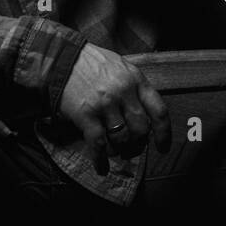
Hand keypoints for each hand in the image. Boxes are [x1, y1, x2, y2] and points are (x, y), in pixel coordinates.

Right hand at [58, 42, 171, 174]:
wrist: (61, 58)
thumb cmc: (93, 63)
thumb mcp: (121, 67)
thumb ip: (135, 87)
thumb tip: (144, 115)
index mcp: (136, 80)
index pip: (158, 111)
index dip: (163, 133)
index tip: (162, 147)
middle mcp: (123, 92)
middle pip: (141, 129)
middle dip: (138, 143)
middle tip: (131, 147)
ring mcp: (105, 104)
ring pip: (121, 138)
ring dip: (120, 150)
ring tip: (115, 151)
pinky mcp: (86, 114)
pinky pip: (98, 143)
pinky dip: (101, 159)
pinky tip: (102, 167)